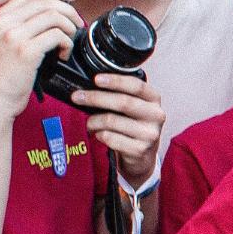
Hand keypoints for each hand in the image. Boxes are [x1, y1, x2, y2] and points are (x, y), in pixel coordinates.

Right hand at [0, 0, 82, 123]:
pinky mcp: (25, 51)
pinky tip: (63, 56)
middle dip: (69, 11)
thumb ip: (21, 25)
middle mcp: (4, 22)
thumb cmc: (3, 76)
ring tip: (68, 44)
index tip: (71, 0)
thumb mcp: (5, 43)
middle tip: (78, 26)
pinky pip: (57, 36)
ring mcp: (13, 35)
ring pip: (54, 16)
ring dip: (70, 28)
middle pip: (46, 2)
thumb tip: (53, 12)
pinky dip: (67, 44)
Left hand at [68, 72, 164, 188]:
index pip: (137, 86)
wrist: (143, 154)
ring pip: (112, 121)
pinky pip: (109, 138)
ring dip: (93, 121)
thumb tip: (90, 87)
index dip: (116, 81)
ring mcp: (149, 134)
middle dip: (96, 98)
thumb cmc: (133, 125)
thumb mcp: (134, 106)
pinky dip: (99, 134)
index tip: (96, 79)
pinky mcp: (139, 149)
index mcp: (154, 99)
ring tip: (89, 123)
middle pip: (123, 102)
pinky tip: (99, 134)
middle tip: (77, 97)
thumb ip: (121, 94)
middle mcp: (156, 115)